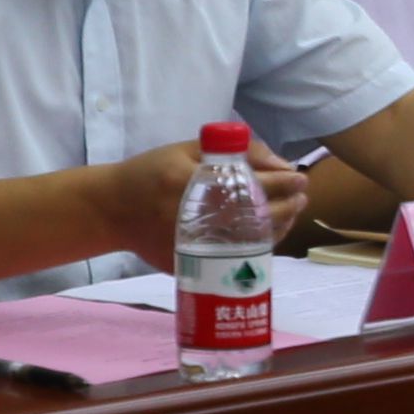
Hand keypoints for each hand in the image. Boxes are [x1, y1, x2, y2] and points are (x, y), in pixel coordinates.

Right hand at [115, 138, 312, 251]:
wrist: (112, 211)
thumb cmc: (151, 173)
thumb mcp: (188, 150)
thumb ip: (236, 151)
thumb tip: (282, 165)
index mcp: (196, 185)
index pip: (253, 185)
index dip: (284, 182)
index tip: (299, 177)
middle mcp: (198, 218)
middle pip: (259, 216)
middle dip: (289, 205)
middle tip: (302, 196)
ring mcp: (197, 246)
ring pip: (254, 241)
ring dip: (281, 225)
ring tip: (292, 211)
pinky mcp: (194, 264)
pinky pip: (238, 257)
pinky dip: (261, 244)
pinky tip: (272, 231)